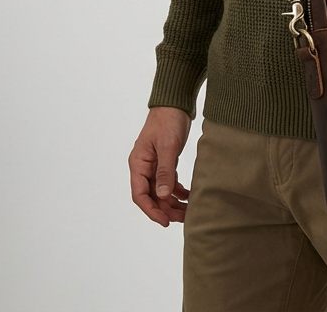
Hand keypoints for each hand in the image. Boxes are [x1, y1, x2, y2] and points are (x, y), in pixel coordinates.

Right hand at [128, 106, 191, 226]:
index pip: (139, 195)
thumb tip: (162, 195)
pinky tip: (188, 197)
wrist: (175, 104)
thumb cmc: (168, 121)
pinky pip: (169, 183)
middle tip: (182, 218)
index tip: (164, 221)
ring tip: (187, 211)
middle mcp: (144, 167)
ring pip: (161, 191)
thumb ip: (165, 171)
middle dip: (165, 209)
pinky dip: (177, 191)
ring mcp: (154, 165)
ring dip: (172, 203)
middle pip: (151, 196)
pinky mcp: (165, 162)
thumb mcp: (167, 146)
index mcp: (138, 163)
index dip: (151, 210)